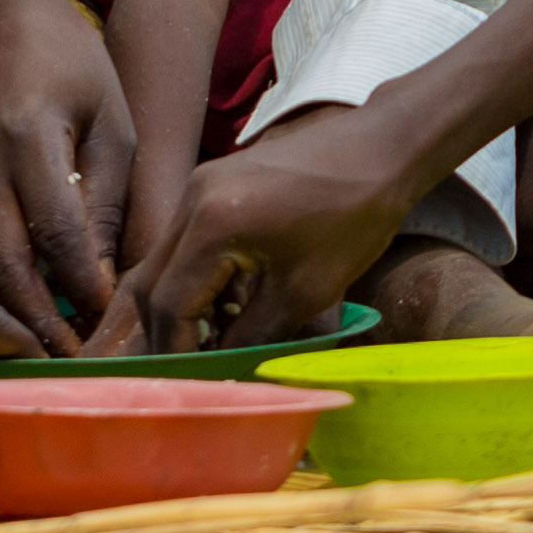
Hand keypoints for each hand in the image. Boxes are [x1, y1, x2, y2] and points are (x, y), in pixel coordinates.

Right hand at [0, 0, 137, 354]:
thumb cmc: (70, 62)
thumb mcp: (112, 117)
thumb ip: (109, 195)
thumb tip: (106, 278)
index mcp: (30, 135)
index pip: (57, 230)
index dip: (83, 285)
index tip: (109, 319)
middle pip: (4, 262)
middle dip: (41, 321)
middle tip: (75, 359)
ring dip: (2, 320)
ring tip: (41, 353)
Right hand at [126, 108, 414, 352]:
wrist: (380, 149)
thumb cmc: (353, 220)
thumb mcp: (305, 292)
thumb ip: (253, 335)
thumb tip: (222, 368)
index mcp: (210, 225)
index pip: (169, 304)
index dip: (177, 351)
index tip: (193, 382)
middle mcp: (191, 200)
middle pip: (152, 282)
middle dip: (169, 330)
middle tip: (196, 366)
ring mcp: (199, 185)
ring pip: (165, 261)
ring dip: (183, 303)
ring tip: (216, 339)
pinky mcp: (213, 182)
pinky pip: (187, 240)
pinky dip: (198, 275)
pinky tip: (230, 302)